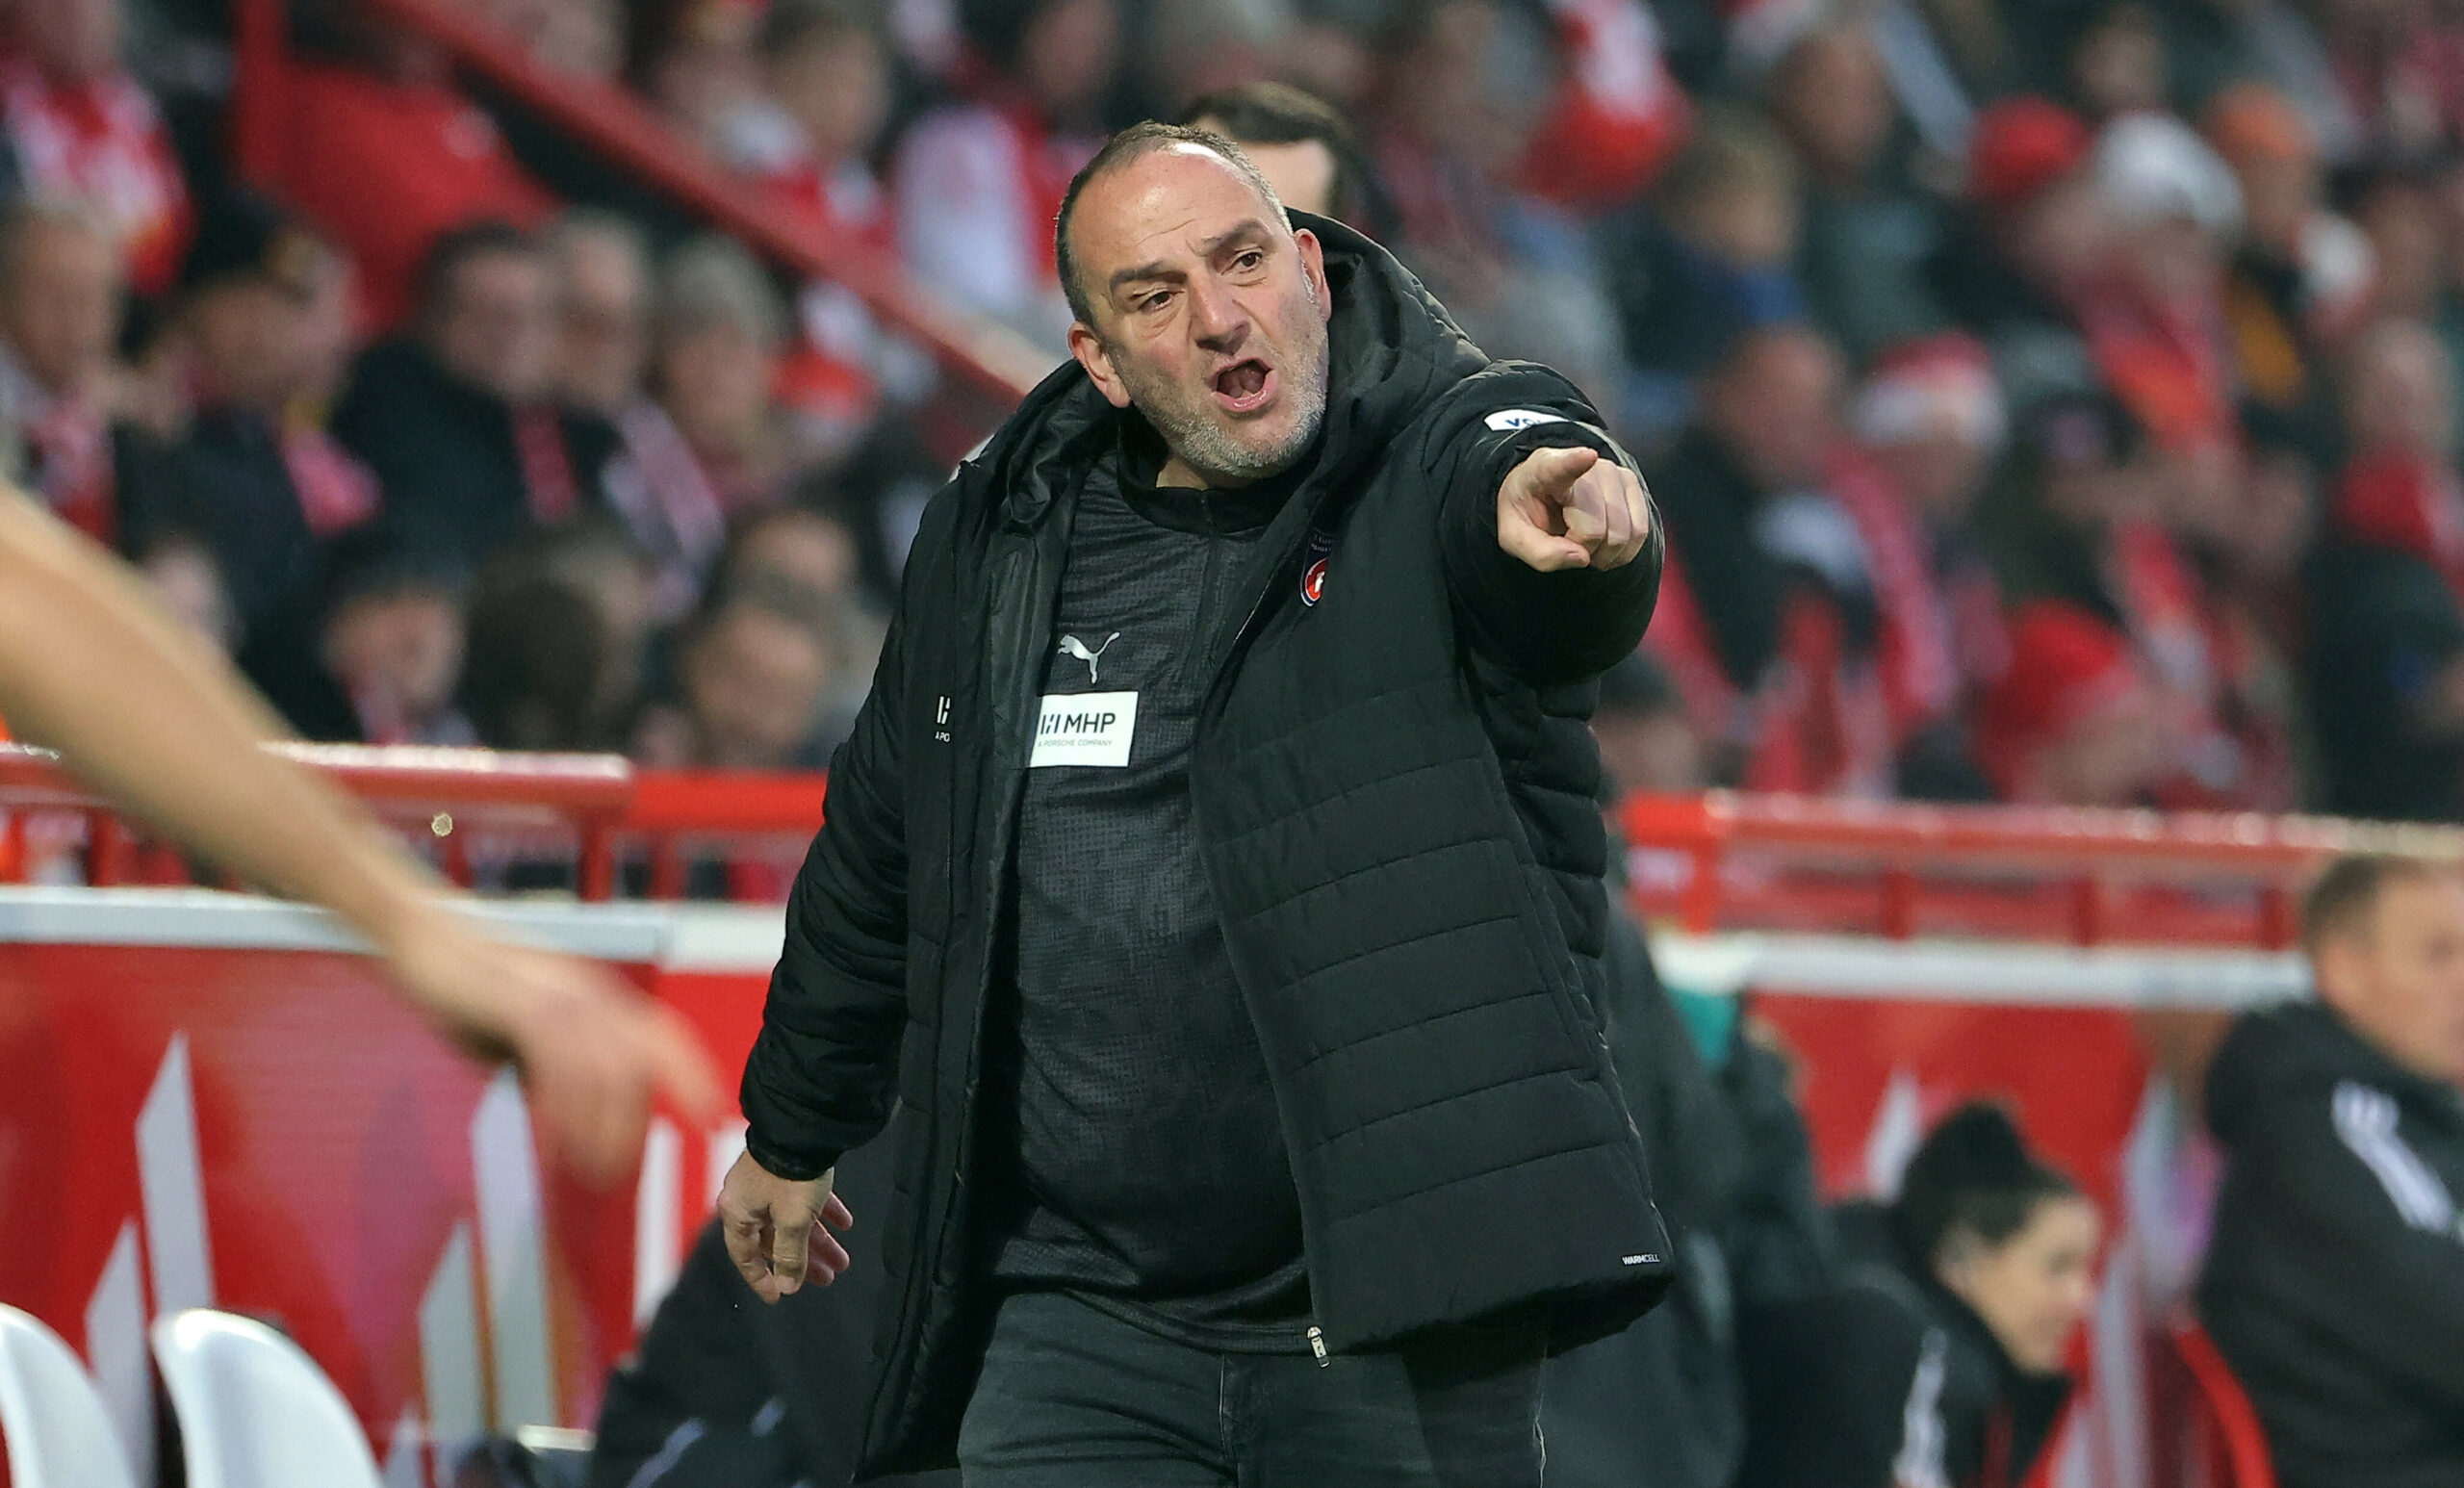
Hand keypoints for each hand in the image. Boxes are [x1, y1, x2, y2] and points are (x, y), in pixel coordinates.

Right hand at [383, 909, 725, 1184]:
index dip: (691, 1074)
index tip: (711, 1115)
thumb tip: (571, 1115)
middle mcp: (590, 992)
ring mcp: (560, 995)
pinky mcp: (524, 1004)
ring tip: (593, 1170)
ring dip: (604, 1126)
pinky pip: (561, 1064)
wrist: (421, 938)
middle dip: (637, 1118)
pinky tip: (556, 1144)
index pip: (662, 1034)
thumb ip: (550, 1069)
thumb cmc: (467, 989)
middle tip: (622, 1169)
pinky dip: (566, 1109)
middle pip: (642, 1058)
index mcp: (596, 996)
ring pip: (606, 1068)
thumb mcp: (519, 1038)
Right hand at [717, 1150, 856, 1301]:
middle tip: (827, 1279)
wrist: (804, 1125)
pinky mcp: (787, 1167)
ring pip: (793, 1220)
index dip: (762, 1280)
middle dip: (803, 1261)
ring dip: (819, 1240)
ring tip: (843, 1260)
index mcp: (738, 1212)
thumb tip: (788, 1285)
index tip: (779, 1297)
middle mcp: (748, 1197)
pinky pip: (804, 1198)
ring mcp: (768, 1181)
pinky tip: (846, 1224)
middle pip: (775, 1240)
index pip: (745, 1256)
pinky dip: (823, 1212)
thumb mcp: (793, 1221)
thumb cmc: (791, 1174)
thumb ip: (790, 1256)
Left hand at [1496, 445, 1652, 572]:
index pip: (1561, 467)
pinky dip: (1624, 550)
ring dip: (1605, 553)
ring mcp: (1612, 471)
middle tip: (1567, 543)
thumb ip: (1541, 554)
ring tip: (1585, 544)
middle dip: (1583, 550)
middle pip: (1595, 527)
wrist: (1542, 497)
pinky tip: (1606, 545)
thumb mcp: (1515, 539)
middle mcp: (1584, 464)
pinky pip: (1640, 531)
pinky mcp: (1630, 482)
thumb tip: (1582, 558)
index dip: (1575, 462)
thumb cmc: (1528, 515)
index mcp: (1544, 470)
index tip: (1588, 456)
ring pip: (1623, 532)